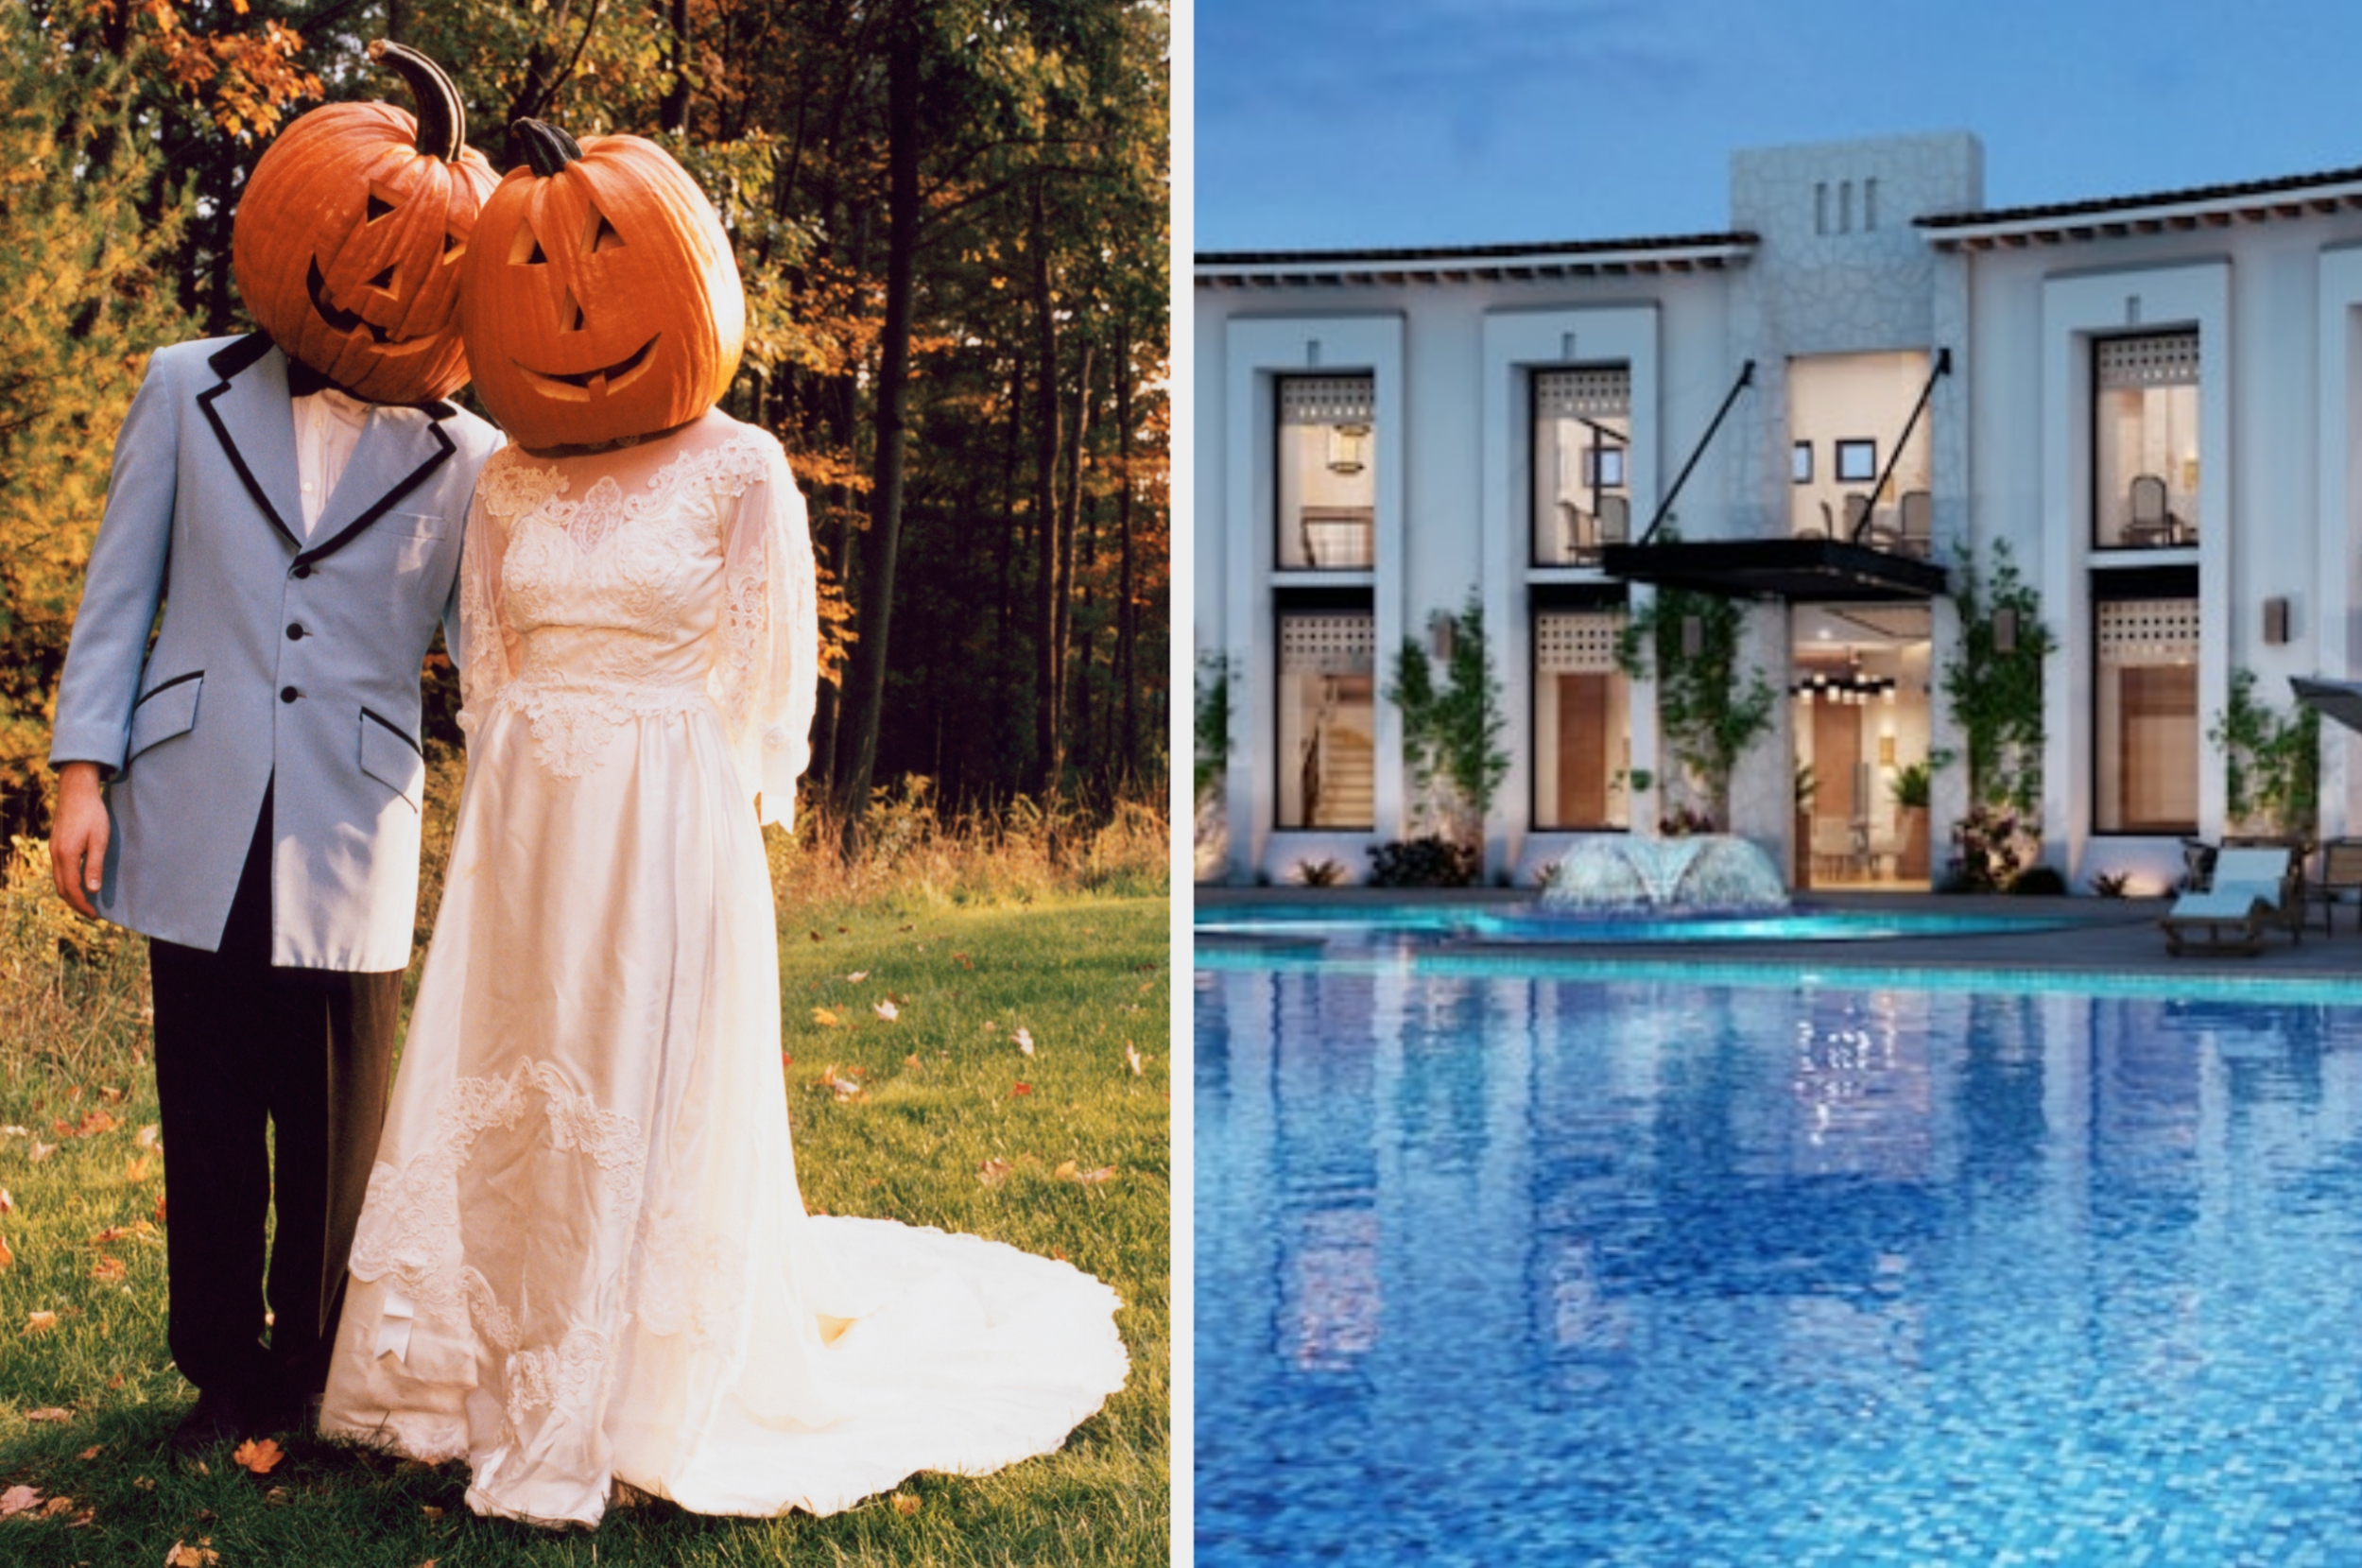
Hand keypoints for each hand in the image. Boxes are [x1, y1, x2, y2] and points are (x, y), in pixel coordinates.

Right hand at [49, 761, 108, 919]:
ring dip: (70, 894)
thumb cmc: (93, 814)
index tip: (95, 915)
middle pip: (61, 888)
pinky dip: (66, 883)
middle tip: (92, 913)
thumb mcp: (99, 840)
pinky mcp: (55, 845)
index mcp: (66, 855)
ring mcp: (53, 850)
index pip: (72, 888)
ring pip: (58, 880)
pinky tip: (78, 884)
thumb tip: (92, 890)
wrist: (76, 792)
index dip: (83, 904)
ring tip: (86, 902)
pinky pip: (58, 871)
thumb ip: (94, 865)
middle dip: (75, 903)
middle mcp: (55, 855)